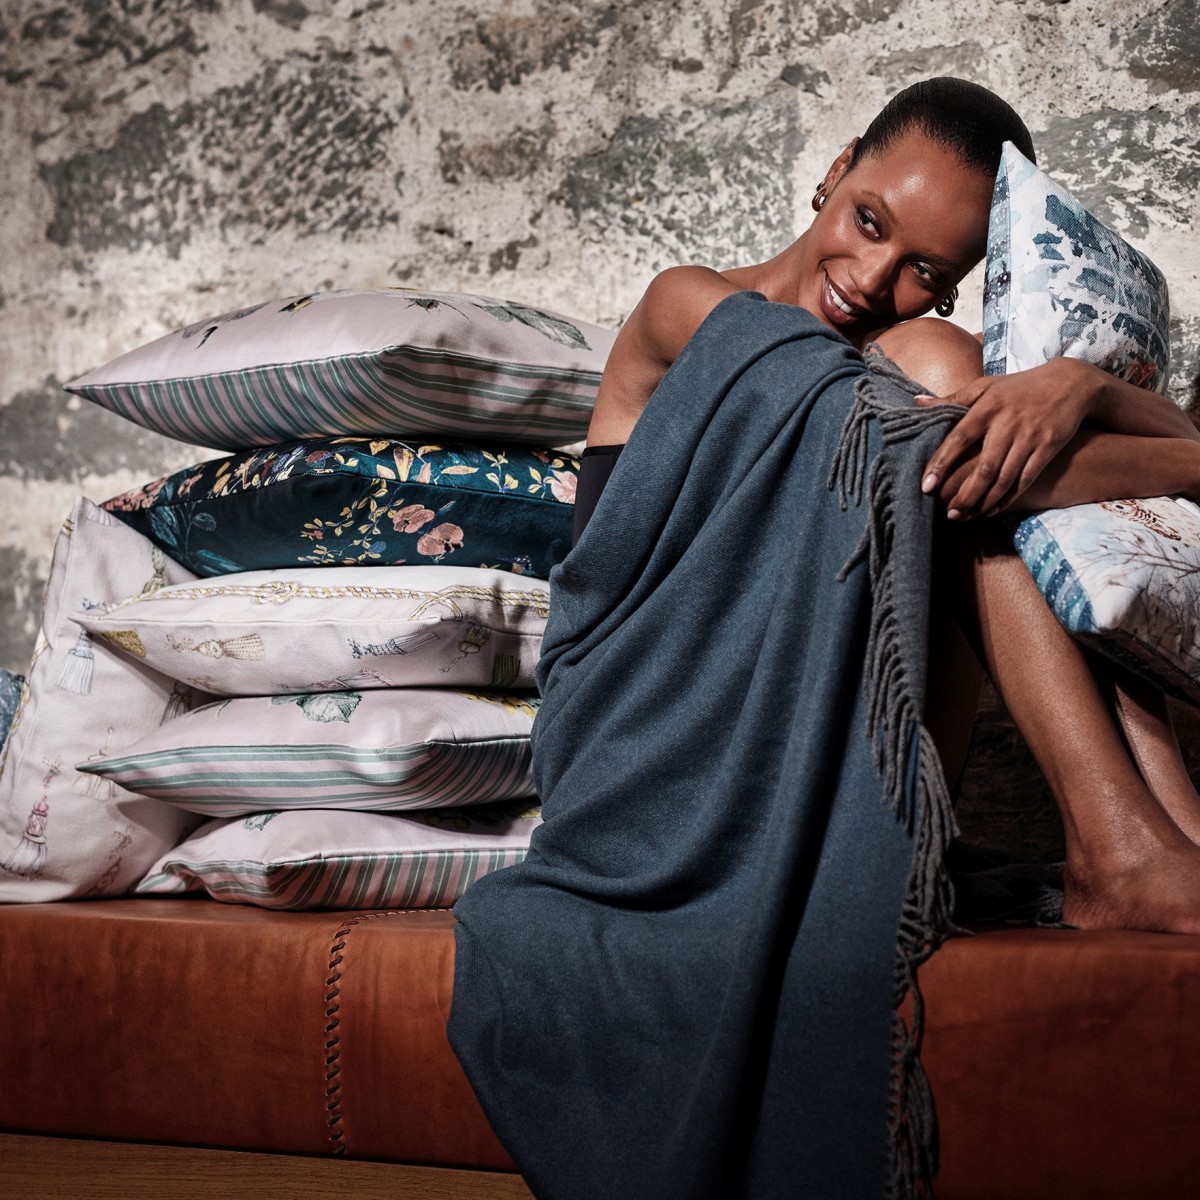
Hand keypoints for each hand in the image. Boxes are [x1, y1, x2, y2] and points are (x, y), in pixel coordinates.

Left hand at [915, 357, 1099, 518]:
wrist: (1070, 383)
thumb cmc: (1018, 387)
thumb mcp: (985, 386)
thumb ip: (952, 399)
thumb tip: (916, 402)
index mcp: (987, 408)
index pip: (958, 438)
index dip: (941, 462)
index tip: (926, 485)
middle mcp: (1007, 424)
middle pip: (984, 467)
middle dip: (965, 494)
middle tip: (948, 513)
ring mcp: (1029, 437)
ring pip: (1004, 478)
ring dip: (984, 501)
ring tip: (966, 516)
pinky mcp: (1048, 447)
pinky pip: (1025, 479)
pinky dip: (1009, 497)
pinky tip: (993, 509)